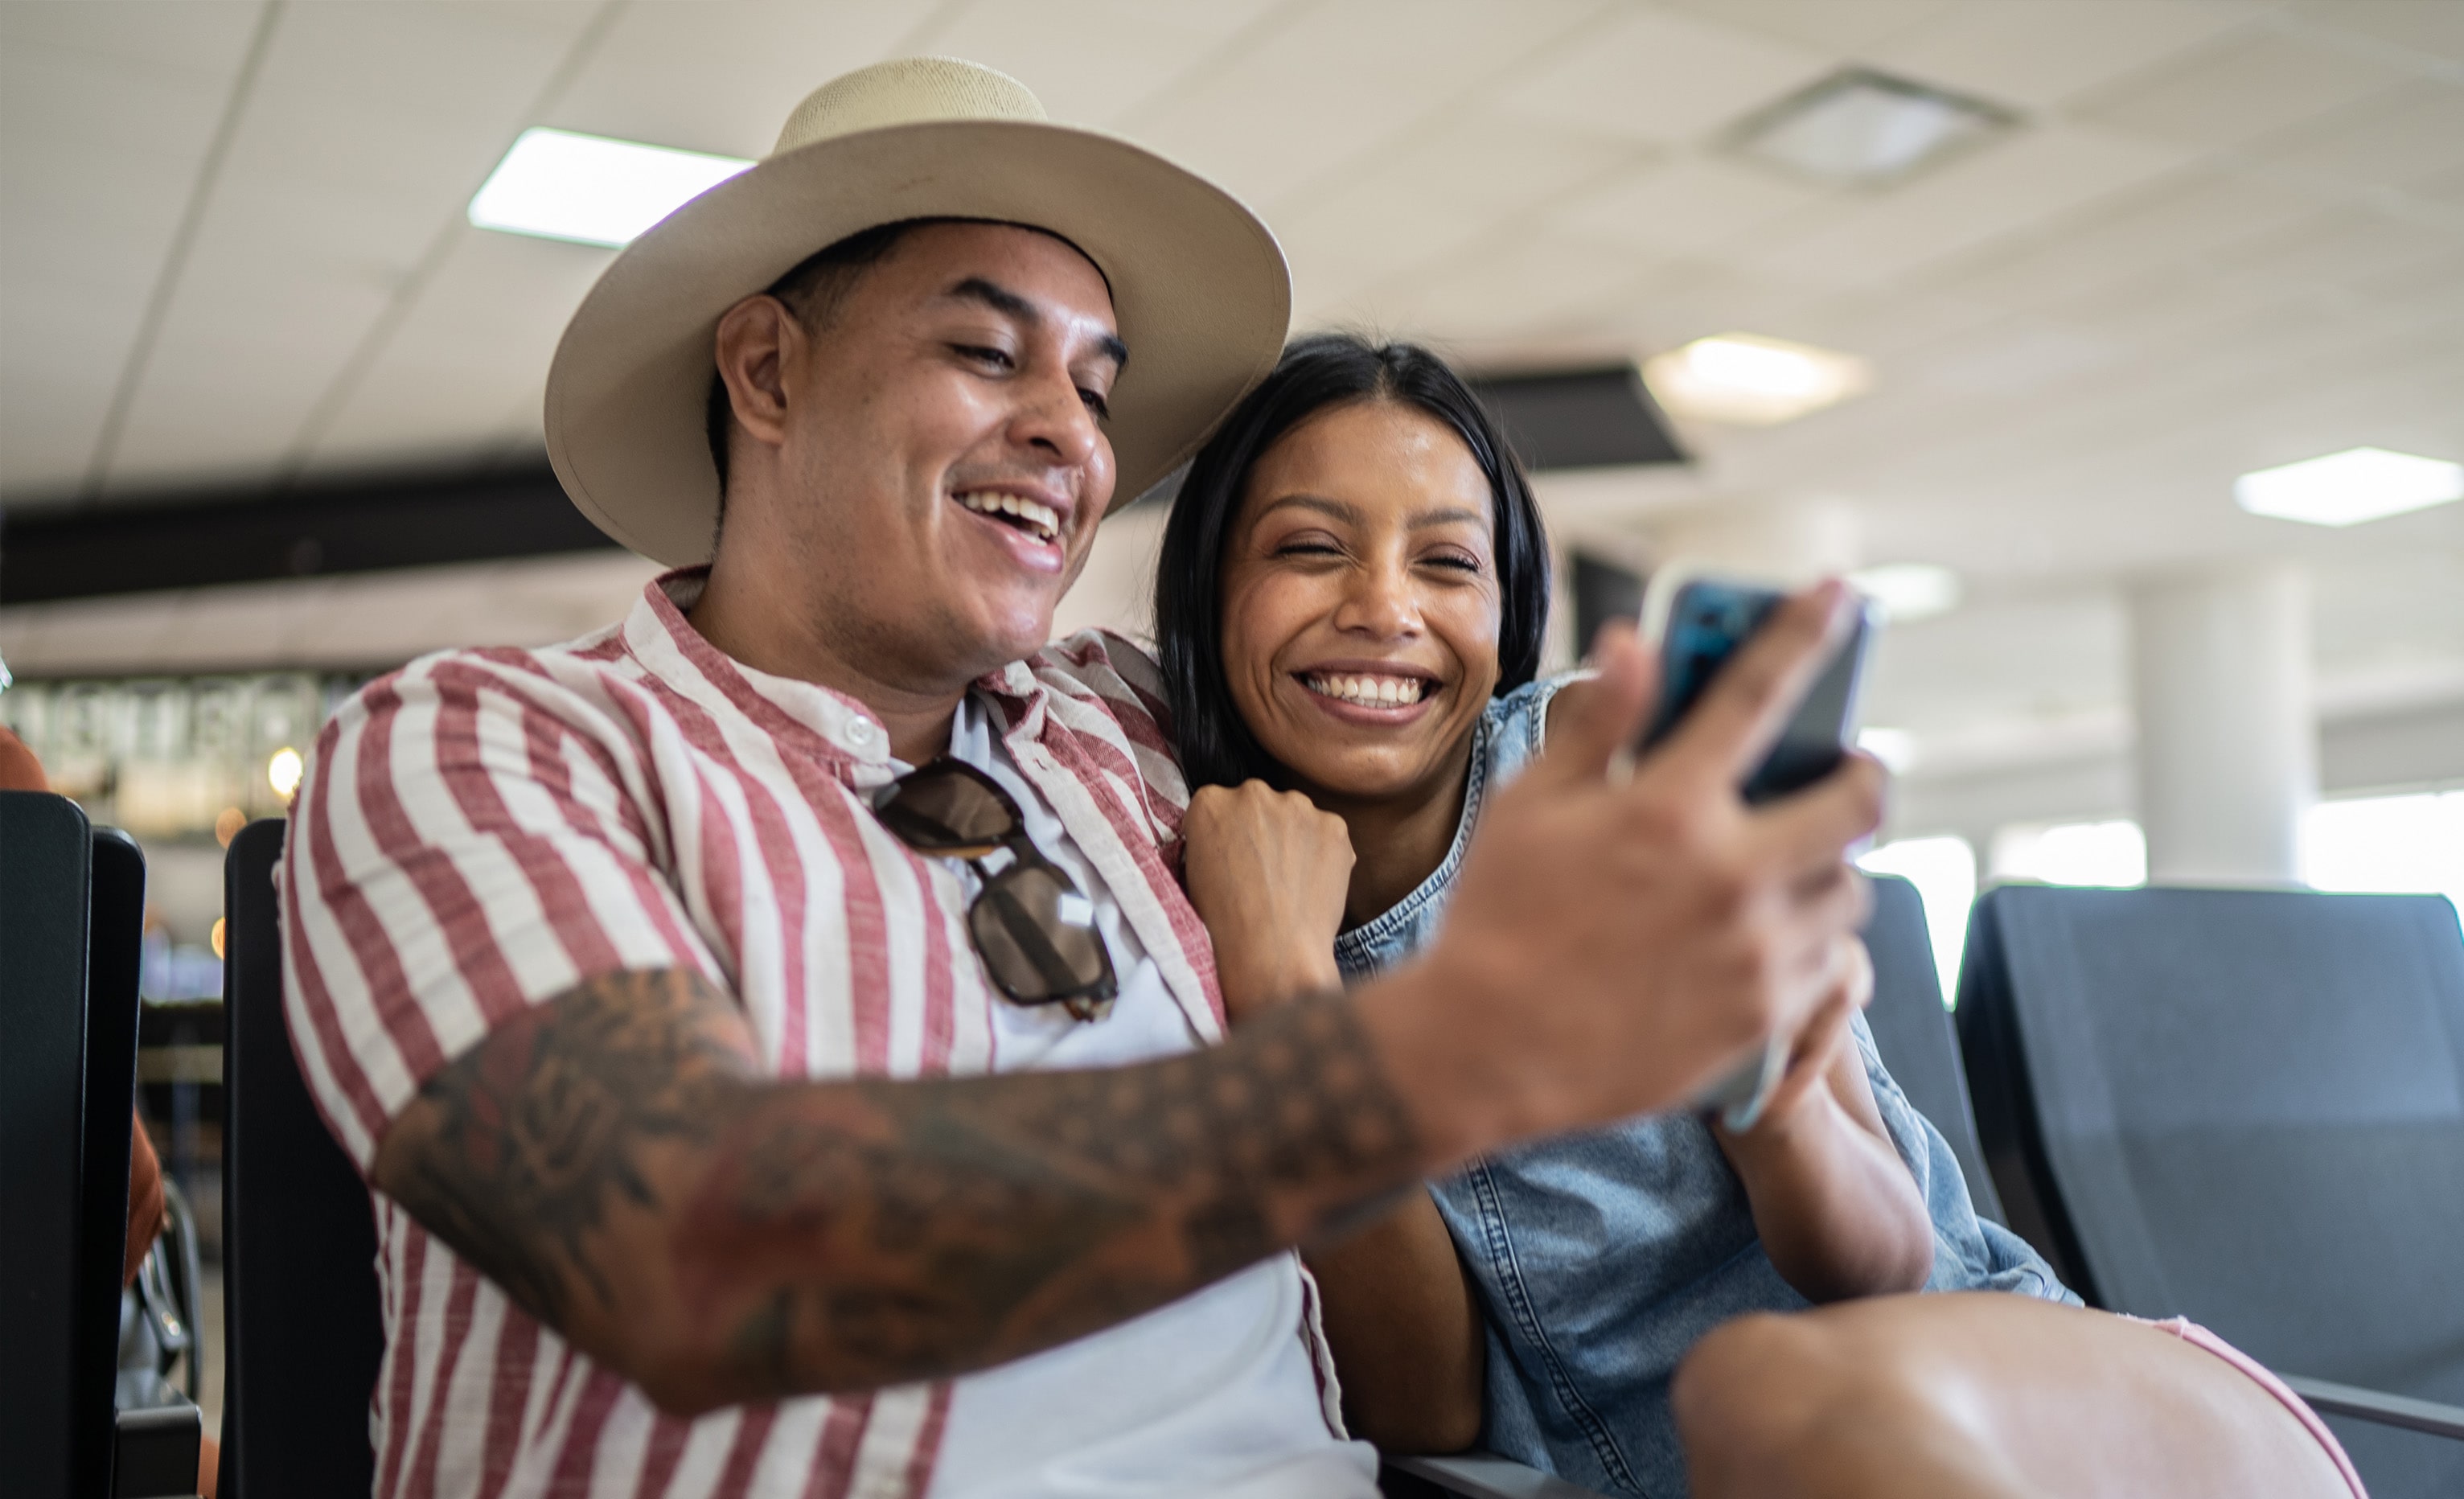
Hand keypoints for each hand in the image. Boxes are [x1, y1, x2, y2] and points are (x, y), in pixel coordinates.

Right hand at [1184, 780, 1354, 1021]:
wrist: (1272, 953)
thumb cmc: (1224, 925)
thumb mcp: (1193, 874)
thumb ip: (1211, 840)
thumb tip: (1229, 838)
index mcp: (1209, 802)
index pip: (1220, 805)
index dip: (1229, 833)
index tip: (1234, 856)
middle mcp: (1252, 793)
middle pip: (1259, 803)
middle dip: (1262, 829)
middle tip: (1265, 870)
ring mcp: (1297, 806)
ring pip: (1297, 816)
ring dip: (1295, 838)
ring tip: (1292, 882)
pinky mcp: (1333, 825)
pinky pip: (1328, 834)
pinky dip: (1325, 853)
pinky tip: (1314, 884)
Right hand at [1362, 582, 1886, 1160]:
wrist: (1484, 1051)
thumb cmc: (1497, 917)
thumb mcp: (1529, 803)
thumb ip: (1598, 720)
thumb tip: (1636, 641)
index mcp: (1668, 808)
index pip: (1756, 693)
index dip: (1802, 631)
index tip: (1836, 595)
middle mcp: (1730, 875)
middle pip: (1855, 803)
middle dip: (1859, 773)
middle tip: (1845, 771)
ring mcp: (1755, 952)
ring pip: (1848, 888)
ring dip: (1831, 863)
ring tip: (1793, 862)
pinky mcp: (1763, 1017)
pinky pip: (1830, 963)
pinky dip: (1812, 937)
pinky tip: (1770, 932)